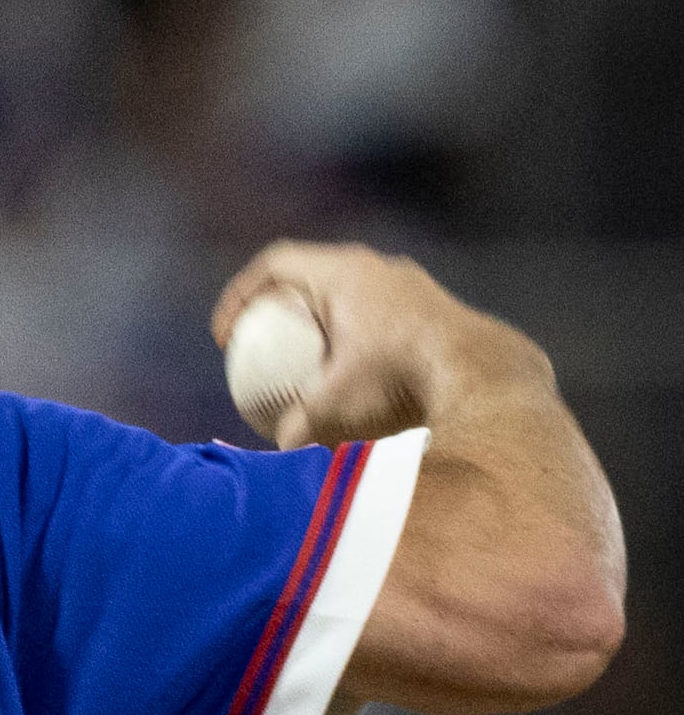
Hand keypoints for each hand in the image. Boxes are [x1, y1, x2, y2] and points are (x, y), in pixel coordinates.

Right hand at [209, 241, 545, 449]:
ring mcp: (409, 285)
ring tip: (308, 357)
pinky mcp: (432, 307)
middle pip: (310, 273)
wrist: (485, 377)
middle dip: (280, 305)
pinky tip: (358, 367)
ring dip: (322, 317)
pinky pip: (378, 310)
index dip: (242, 293)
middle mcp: (377, 268)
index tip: (230, 335)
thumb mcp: (337, 404)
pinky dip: (356, 332)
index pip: (275, 262)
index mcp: (344, 271)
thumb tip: (281, 451)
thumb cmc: (403, 379)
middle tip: (263, 344)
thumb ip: (298, 426)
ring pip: (349, 291)